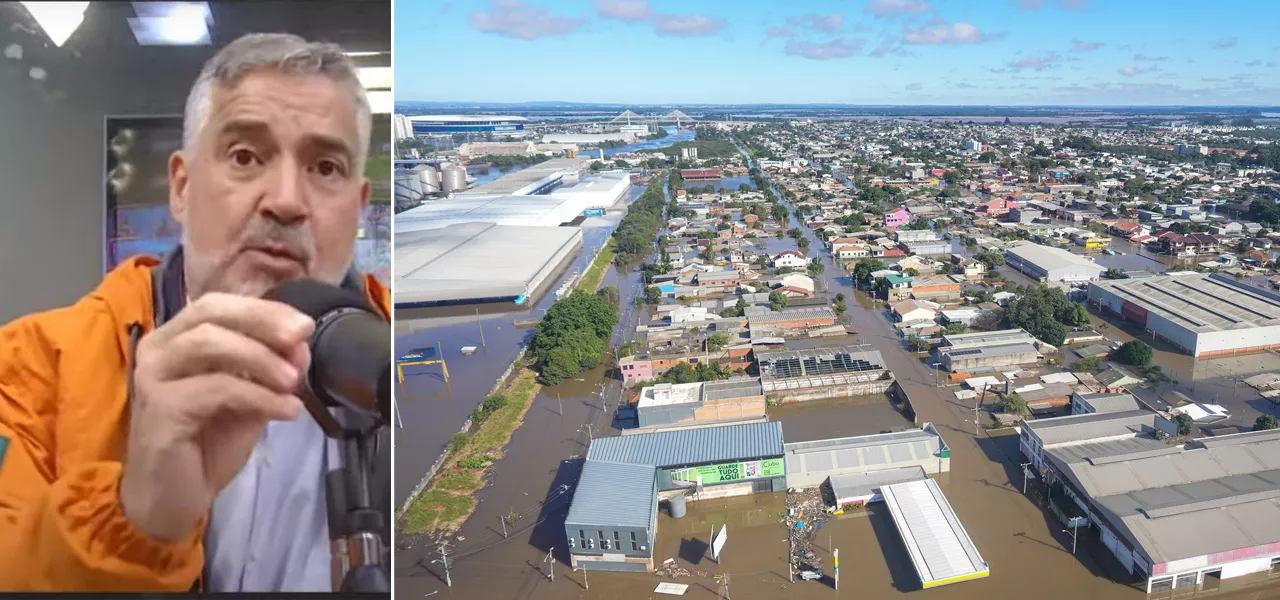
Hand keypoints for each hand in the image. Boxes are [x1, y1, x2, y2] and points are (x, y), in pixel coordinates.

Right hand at [119, 293, 314, 542]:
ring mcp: (153, 377)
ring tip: (295, 381)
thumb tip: (301, 344)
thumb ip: (271, 371)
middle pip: (210, 313)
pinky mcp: (160, 409)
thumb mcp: (250, 400)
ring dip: (261, 358)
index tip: (304, 325)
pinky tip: (286, 410)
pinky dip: (259, 396)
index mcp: (177, 339)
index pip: (219, 305)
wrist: (170, 499)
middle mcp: (158, 350)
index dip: (263, 309)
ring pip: (209, 343)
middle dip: (262, 320)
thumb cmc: (206, 445)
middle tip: (301, 337)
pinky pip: (216, 389)